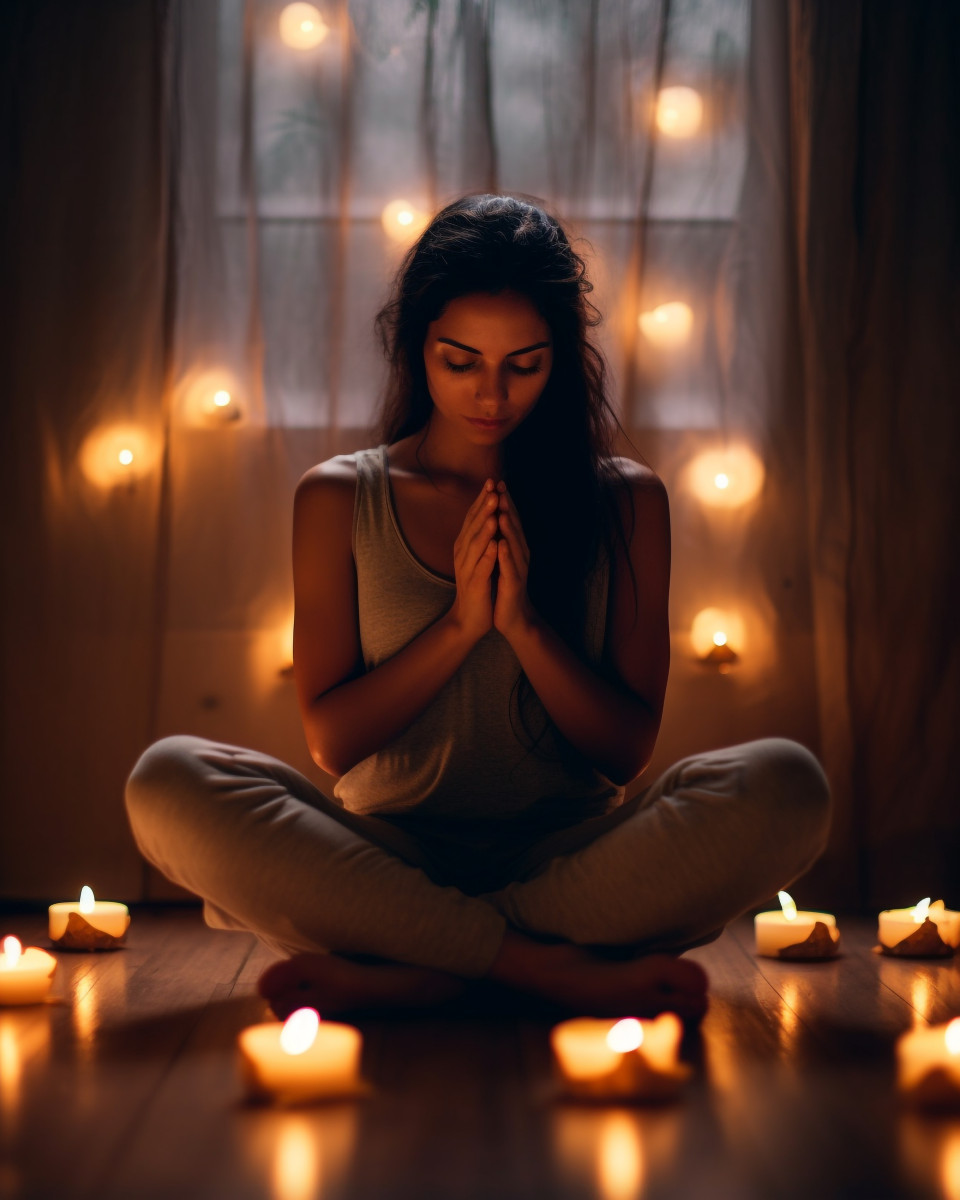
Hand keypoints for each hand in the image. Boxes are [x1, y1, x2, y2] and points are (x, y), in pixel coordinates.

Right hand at [448, 479, 498, 643]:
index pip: (472, 518)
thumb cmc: (478, 584)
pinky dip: (488, 556)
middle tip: (493, 489)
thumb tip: (488, 512)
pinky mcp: (473, 585)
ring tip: (494, 512)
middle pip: (472, 527)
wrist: (470, 617)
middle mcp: (462, 554)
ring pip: (475, 545)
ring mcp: (466, 569)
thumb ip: (482, 536)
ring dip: (484, 528)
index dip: (481, 500)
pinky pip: (481, 568)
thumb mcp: (479, 556)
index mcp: (464, 545)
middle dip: (483, 507)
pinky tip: (495, 545)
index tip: (492, 481)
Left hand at [492, 481, 537, 638]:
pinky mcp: (514, 585)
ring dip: (508, 528)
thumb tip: (495, 516)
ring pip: (515, 544)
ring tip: (501, 511)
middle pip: (514, 527)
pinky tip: (501, 545)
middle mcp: (520, 554)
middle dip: (507, 507)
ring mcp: (519, 569)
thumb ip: (501, 538)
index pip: (510, 520)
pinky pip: (510, 568)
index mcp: (515, 547)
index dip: (504, 501)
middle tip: (500, 487)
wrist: (512, 617)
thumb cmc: (504, 586)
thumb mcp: (501, 559)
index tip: (496, 482)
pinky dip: (506, 555)